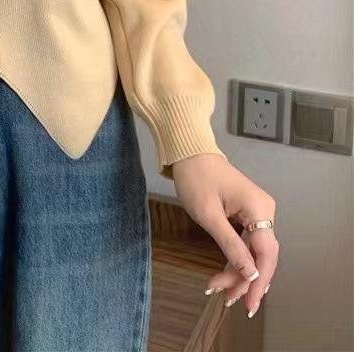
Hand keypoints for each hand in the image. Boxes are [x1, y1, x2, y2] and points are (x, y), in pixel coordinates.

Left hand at [172, 152, 277, 318]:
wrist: (189, 153)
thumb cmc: (196, 178)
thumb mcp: (209, 214)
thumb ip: (231, 244)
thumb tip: (250, 273)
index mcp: (259, 208)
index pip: (266, 252)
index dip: (259, 280)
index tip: (249, 302)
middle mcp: (264, 211)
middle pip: (261, 255)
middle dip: (245, 279)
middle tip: (228, 300)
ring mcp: (257, 213)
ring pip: (252, 251)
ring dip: (238, 272)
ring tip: (221, 292)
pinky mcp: (247, 214)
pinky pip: (246, 242)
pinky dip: (235, 258)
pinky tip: (225, 276)